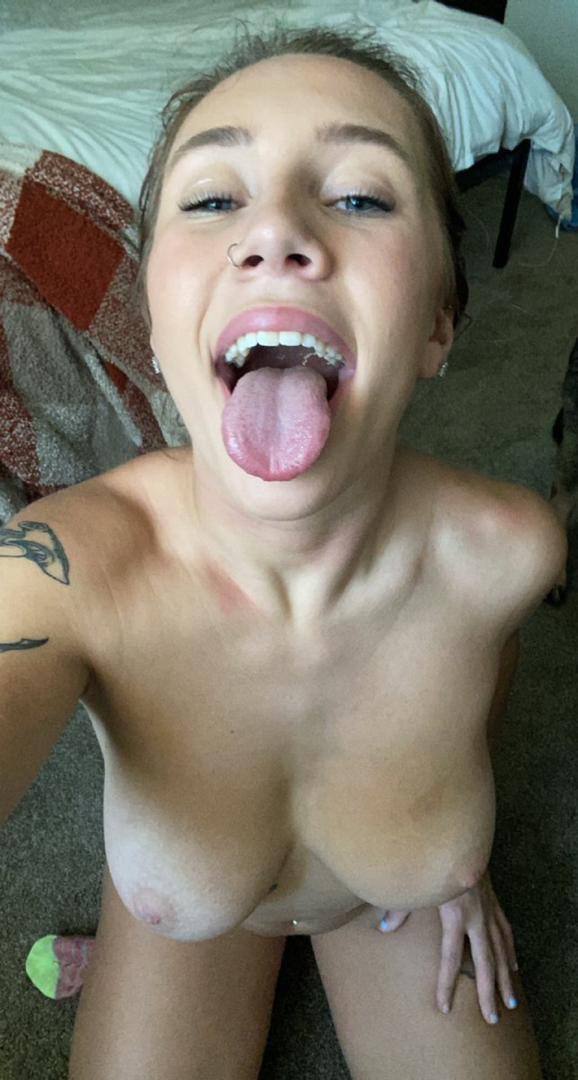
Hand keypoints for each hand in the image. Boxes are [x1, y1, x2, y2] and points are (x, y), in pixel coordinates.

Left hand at [376, 870, 519, 1023]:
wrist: (459, 835)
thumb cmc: (433, 858)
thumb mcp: (415, 884)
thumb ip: (398, 908)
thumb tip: (382, 929)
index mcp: (455, 913)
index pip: (450, 957)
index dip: (446, 983)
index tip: (444, 1007)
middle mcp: (476, 916)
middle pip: (485, 961)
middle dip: (487, 991)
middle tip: (491, 1018)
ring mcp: (488, 909)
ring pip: (501, 950)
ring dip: (505, 977)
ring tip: (509, 1002)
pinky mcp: (494, 901)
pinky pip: (505, 930)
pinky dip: (510, 950)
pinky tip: (514, 966)